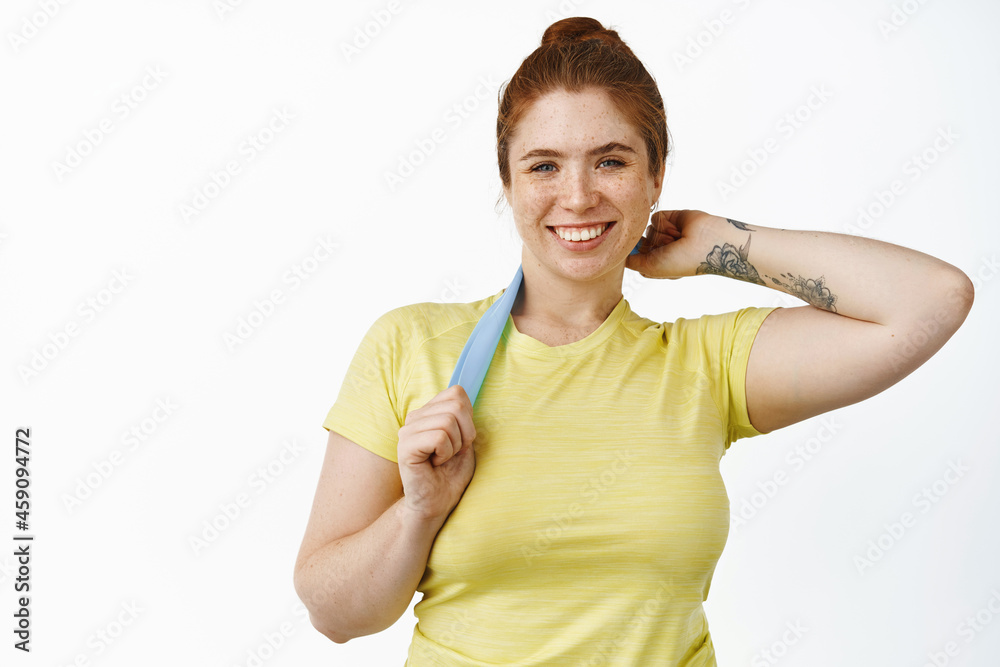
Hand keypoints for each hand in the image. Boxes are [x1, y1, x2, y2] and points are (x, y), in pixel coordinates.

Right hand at [396, 384, 476, 525]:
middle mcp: (414, 418)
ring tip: (442, 459)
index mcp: (427, 412)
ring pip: (448, 421)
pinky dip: (445, 453)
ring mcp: (407, 431)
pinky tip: (435, 464)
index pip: (457, 392)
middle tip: (452, 453)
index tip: (460, 440)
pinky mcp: (405, 446)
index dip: (468, 419)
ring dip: (454, 446)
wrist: (437, 503)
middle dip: (465, 434)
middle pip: (456, 406)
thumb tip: (464, 395)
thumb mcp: (465, 439)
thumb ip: (463, 415)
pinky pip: (439, 437)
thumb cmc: (451, 474)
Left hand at [625, 209, 720, 278]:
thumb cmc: (683, 261)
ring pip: (646, 230)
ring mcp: (664, 233)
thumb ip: (632, 261)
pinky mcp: (669, 218)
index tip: (641, 254)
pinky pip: (655, 218)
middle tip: (668, 249)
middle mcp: (659, 249)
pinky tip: (679, 229)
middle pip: (639, 243)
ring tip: (677, 239)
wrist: (708, 242)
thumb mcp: (651, 267)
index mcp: (656, 264)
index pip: (634, 257)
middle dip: (651, 245)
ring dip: (661, 235)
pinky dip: (665, 223)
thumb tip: (620, 255)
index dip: (635, 254)